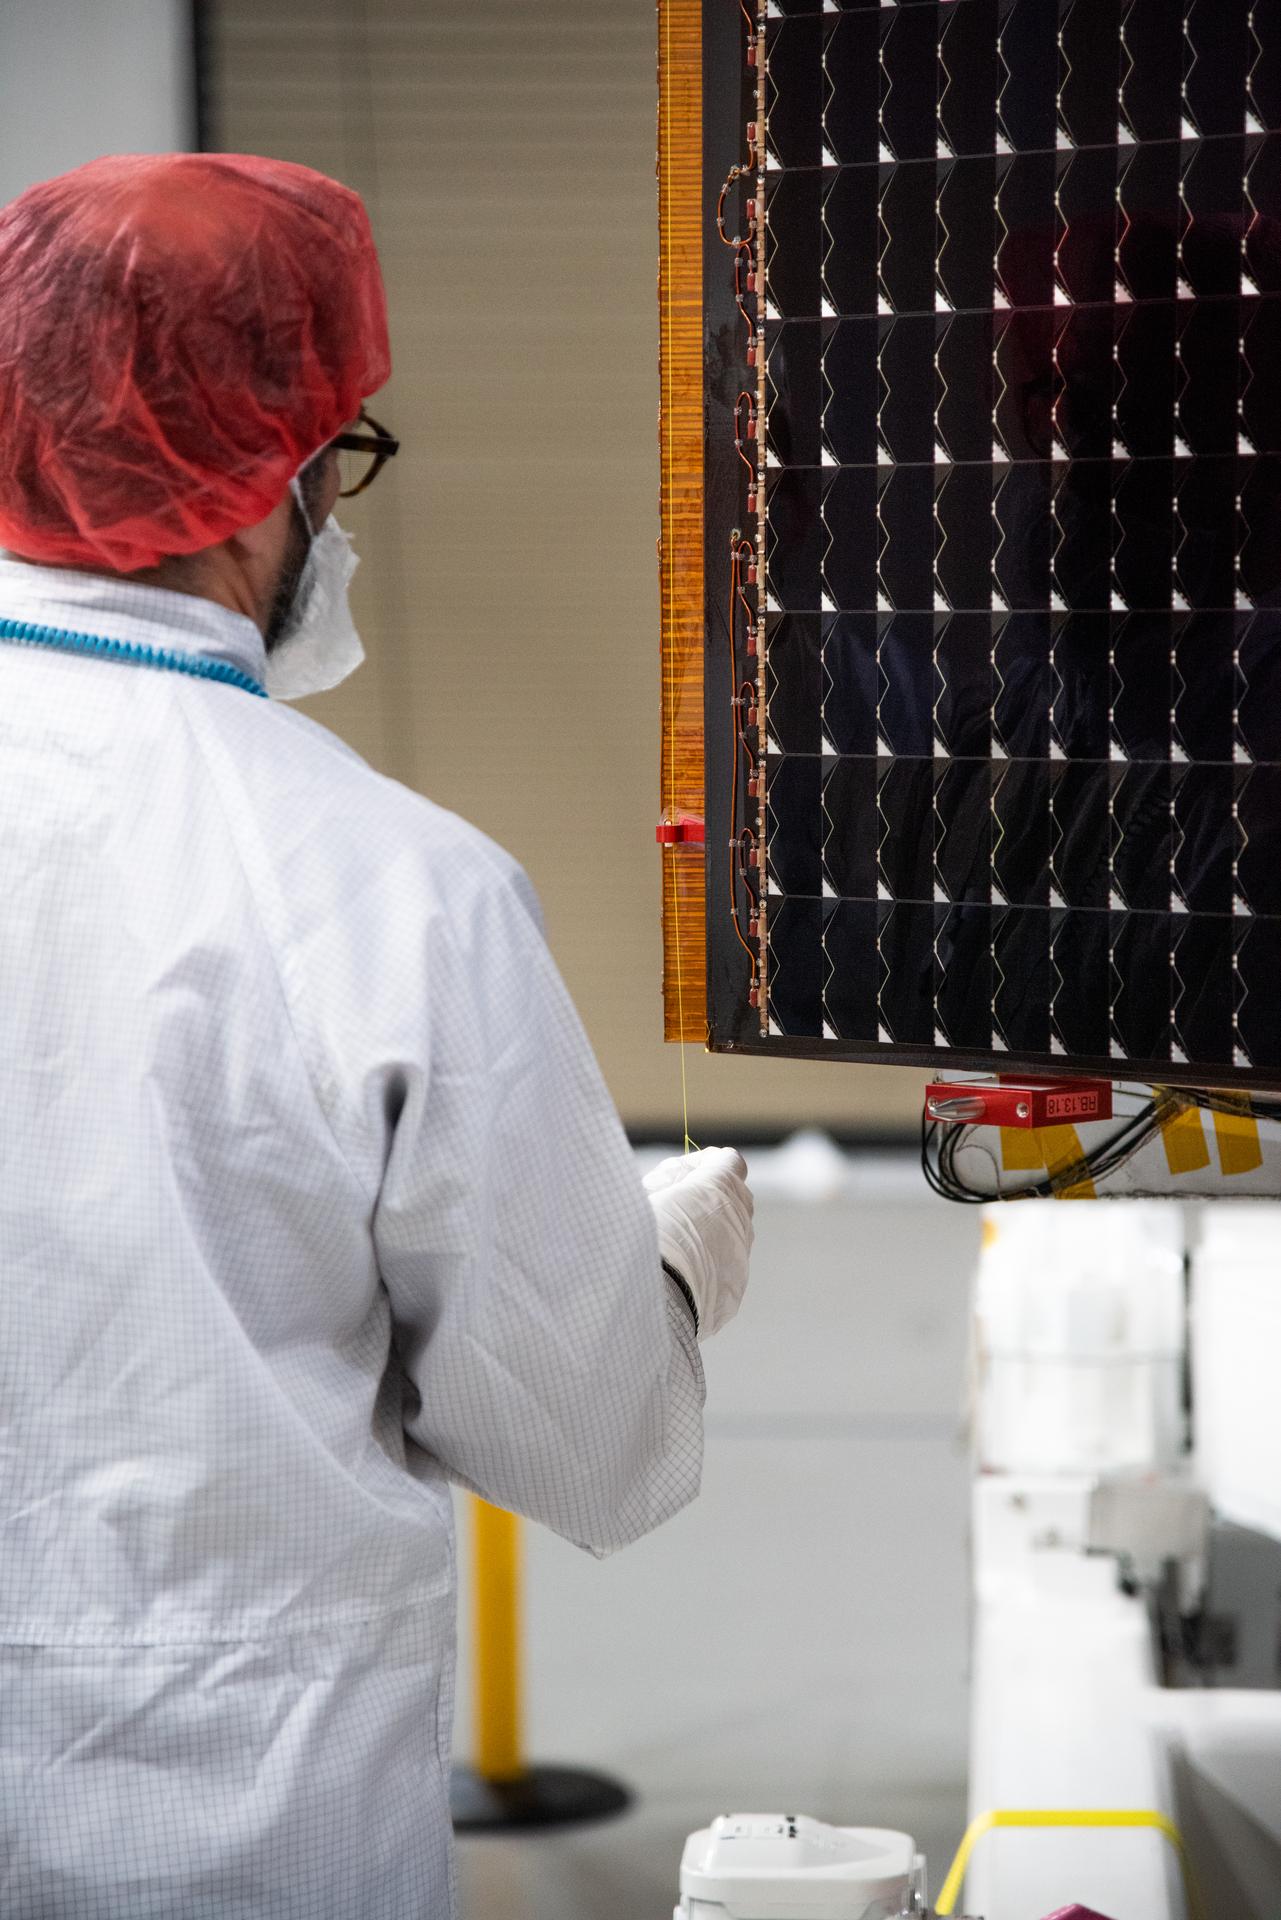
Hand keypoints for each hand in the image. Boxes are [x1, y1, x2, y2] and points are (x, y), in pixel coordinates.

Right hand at [643, 1146, 753, 1338]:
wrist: (655, 1297)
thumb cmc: (643, 1236)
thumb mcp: (648, 1190)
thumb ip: (670, 1177)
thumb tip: (681, 1176)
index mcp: (721, 1187)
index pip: (729, 1163)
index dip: (705, 1167)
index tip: (682, 1177)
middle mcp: (739, 1219)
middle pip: (732, 1200)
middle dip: (706, 1201)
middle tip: (670, 1211)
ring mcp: (740, 1257)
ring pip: (730, 1237)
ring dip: (708, 1236)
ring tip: (670, 1248)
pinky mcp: (733, 1291)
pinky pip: (724, 1272)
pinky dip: (706, 1270)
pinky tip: (677, 1278)